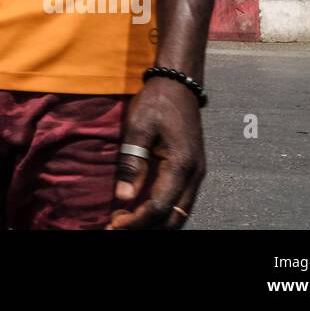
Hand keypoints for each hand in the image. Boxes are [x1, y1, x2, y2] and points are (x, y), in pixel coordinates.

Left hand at [106, 78, 205, 229]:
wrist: (179, 84)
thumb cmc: (157, 102)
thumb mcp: (138, 127)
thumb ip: (132, 162)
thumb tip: (123, 197)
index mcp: (181, 165)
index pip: (158, 206)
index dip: (135, 220)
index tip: (113, 225)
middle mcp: (194, 175)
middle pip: (173, 218)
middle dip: (145, 226)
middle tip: (117, 225)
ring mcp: (196, 174)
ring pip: (179, 213)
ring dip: (155, 221)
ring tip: (126, 220)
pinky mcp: (192, 171)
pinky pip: (180, 202)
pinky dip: (162, 212)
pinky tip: (142, 209)